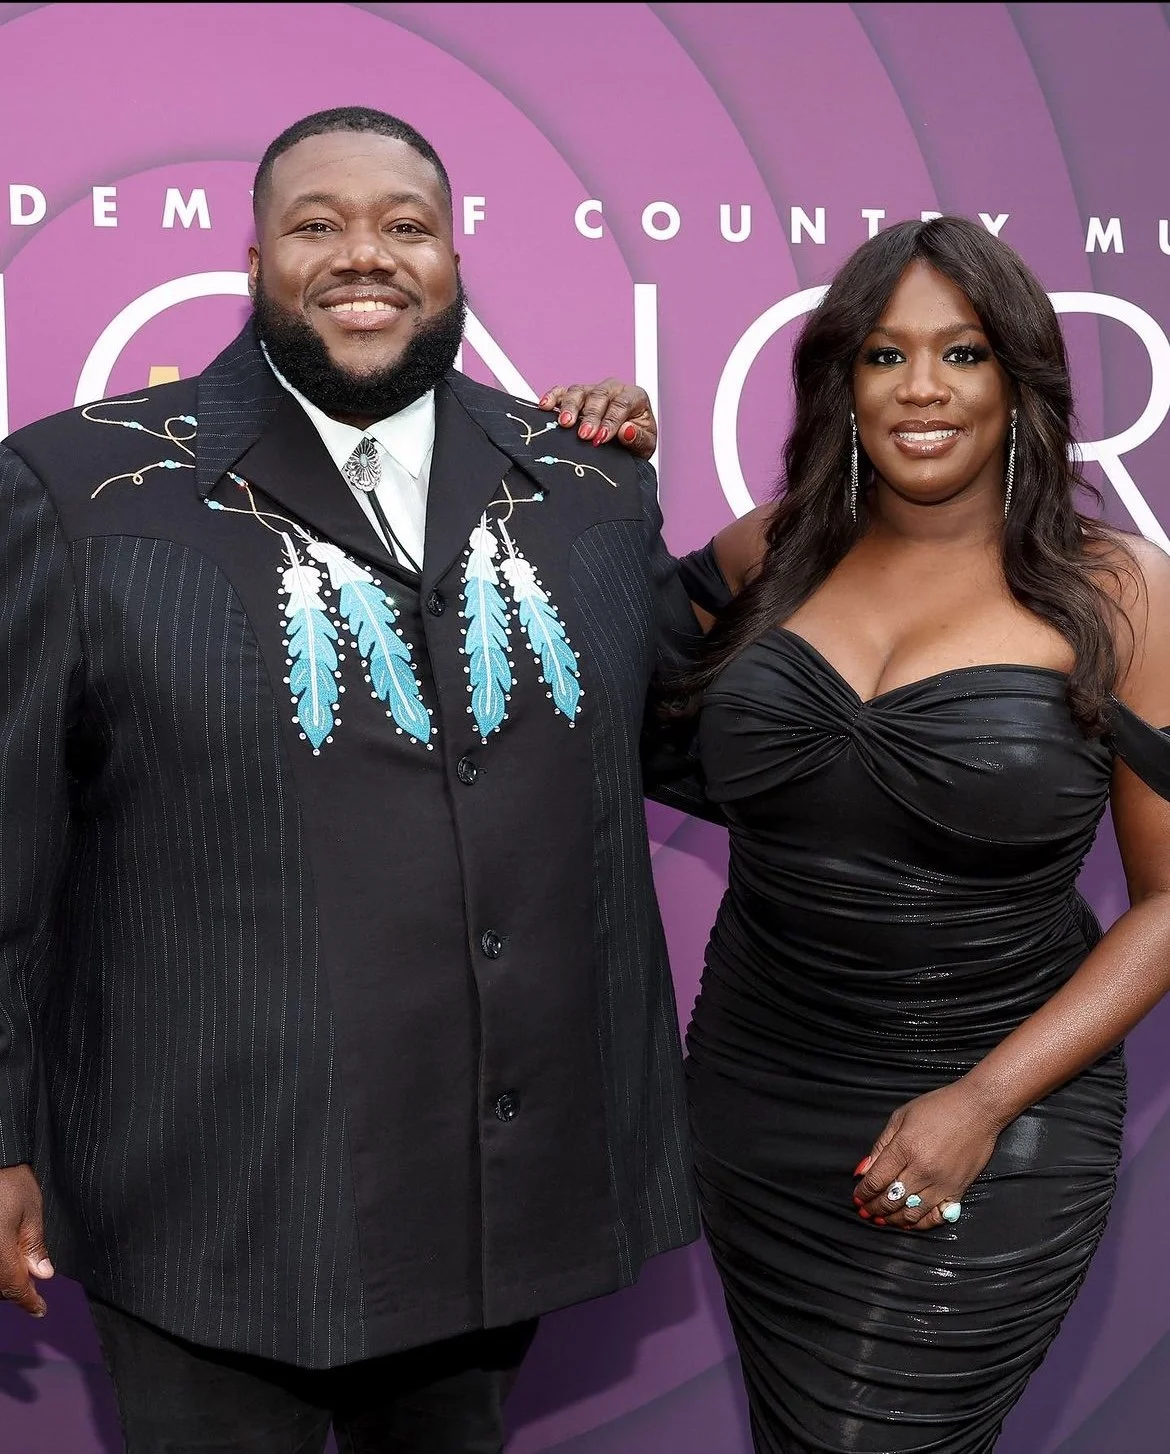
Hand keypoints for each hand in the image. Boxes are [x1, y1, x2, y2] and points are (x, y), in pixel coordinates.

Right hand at [0, 1163, 52, 1315]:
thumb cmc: (8, 1180)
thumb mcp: (30, 1209)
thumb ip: (34, 1245)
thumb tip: (43, 1274)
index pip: (13, 1286)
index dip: (28, 1300)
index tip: (40, 1310)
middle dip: (14, 1290)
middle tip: (33, 1289)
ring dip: (2, 1279)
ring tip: (19, 1274)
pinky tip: (4, 1261)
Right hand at [537, 380, 657, 459]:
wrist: (626, 444)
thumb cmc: (636, 440)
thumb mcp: (645, 444)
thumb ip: (638, 438)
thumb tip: (627, 431)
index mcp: (635, 396)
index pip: (622, 404)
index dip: (610, 421)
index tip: (601, 437)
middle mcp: (614, 389)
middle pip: (599, 396)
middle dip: (590, 416)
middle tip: (584, 434)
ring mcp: (593, 391)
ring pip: (579, 391)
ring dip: (570, 406)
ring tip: (565, 423)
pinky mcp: (577, 396)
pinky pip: (562, 392)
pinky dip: (553, 397)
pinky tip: (545, 406)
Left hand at [851, 1080, 1003, 1230]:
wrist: (978, 1109)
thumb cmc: (938, 1108)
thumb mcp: (900, 1117)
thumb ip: (880, 1146)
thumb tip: (863, 1171)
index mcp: (905, 1148)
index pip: (876, 1180)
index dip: (863, 1193)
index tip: (858, 1197)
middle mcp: (922, 1170)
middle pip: (891, 1199)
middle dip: (874, 1208)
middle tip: (866, 1211)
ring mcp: (941, 1183)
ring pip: (911, 1213)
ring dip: (893, 1219)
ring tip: (883, 1219)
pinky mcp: (958, 1191)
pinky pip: (936, 1216)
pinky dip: (920, 1223)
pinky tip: (909, 1221)